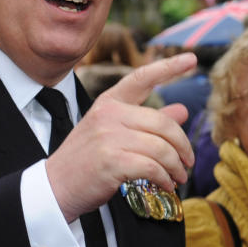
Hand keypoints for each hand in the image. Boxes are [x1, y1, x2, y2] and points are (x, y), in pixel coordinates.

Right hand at [46, 53, 197, 221]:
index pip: (142, 78)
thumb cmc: (87, 160)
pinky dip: (164, 179)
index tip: (192, 59)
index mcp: (109, 103)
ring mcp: (109, 137)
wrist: (55, 187)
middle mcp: (109, 114)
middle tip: (188, 161)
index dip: (168, 67)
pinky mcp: (111, 161)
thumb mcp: (113, 133)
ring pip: (161, 148)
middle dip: (182, 145)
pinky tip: (165, 185)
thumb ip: (149, 121)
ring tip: (178, 177)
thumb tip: (183, 110)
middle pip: (163, 123)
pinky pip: (152, 167)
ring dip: (176, 166)